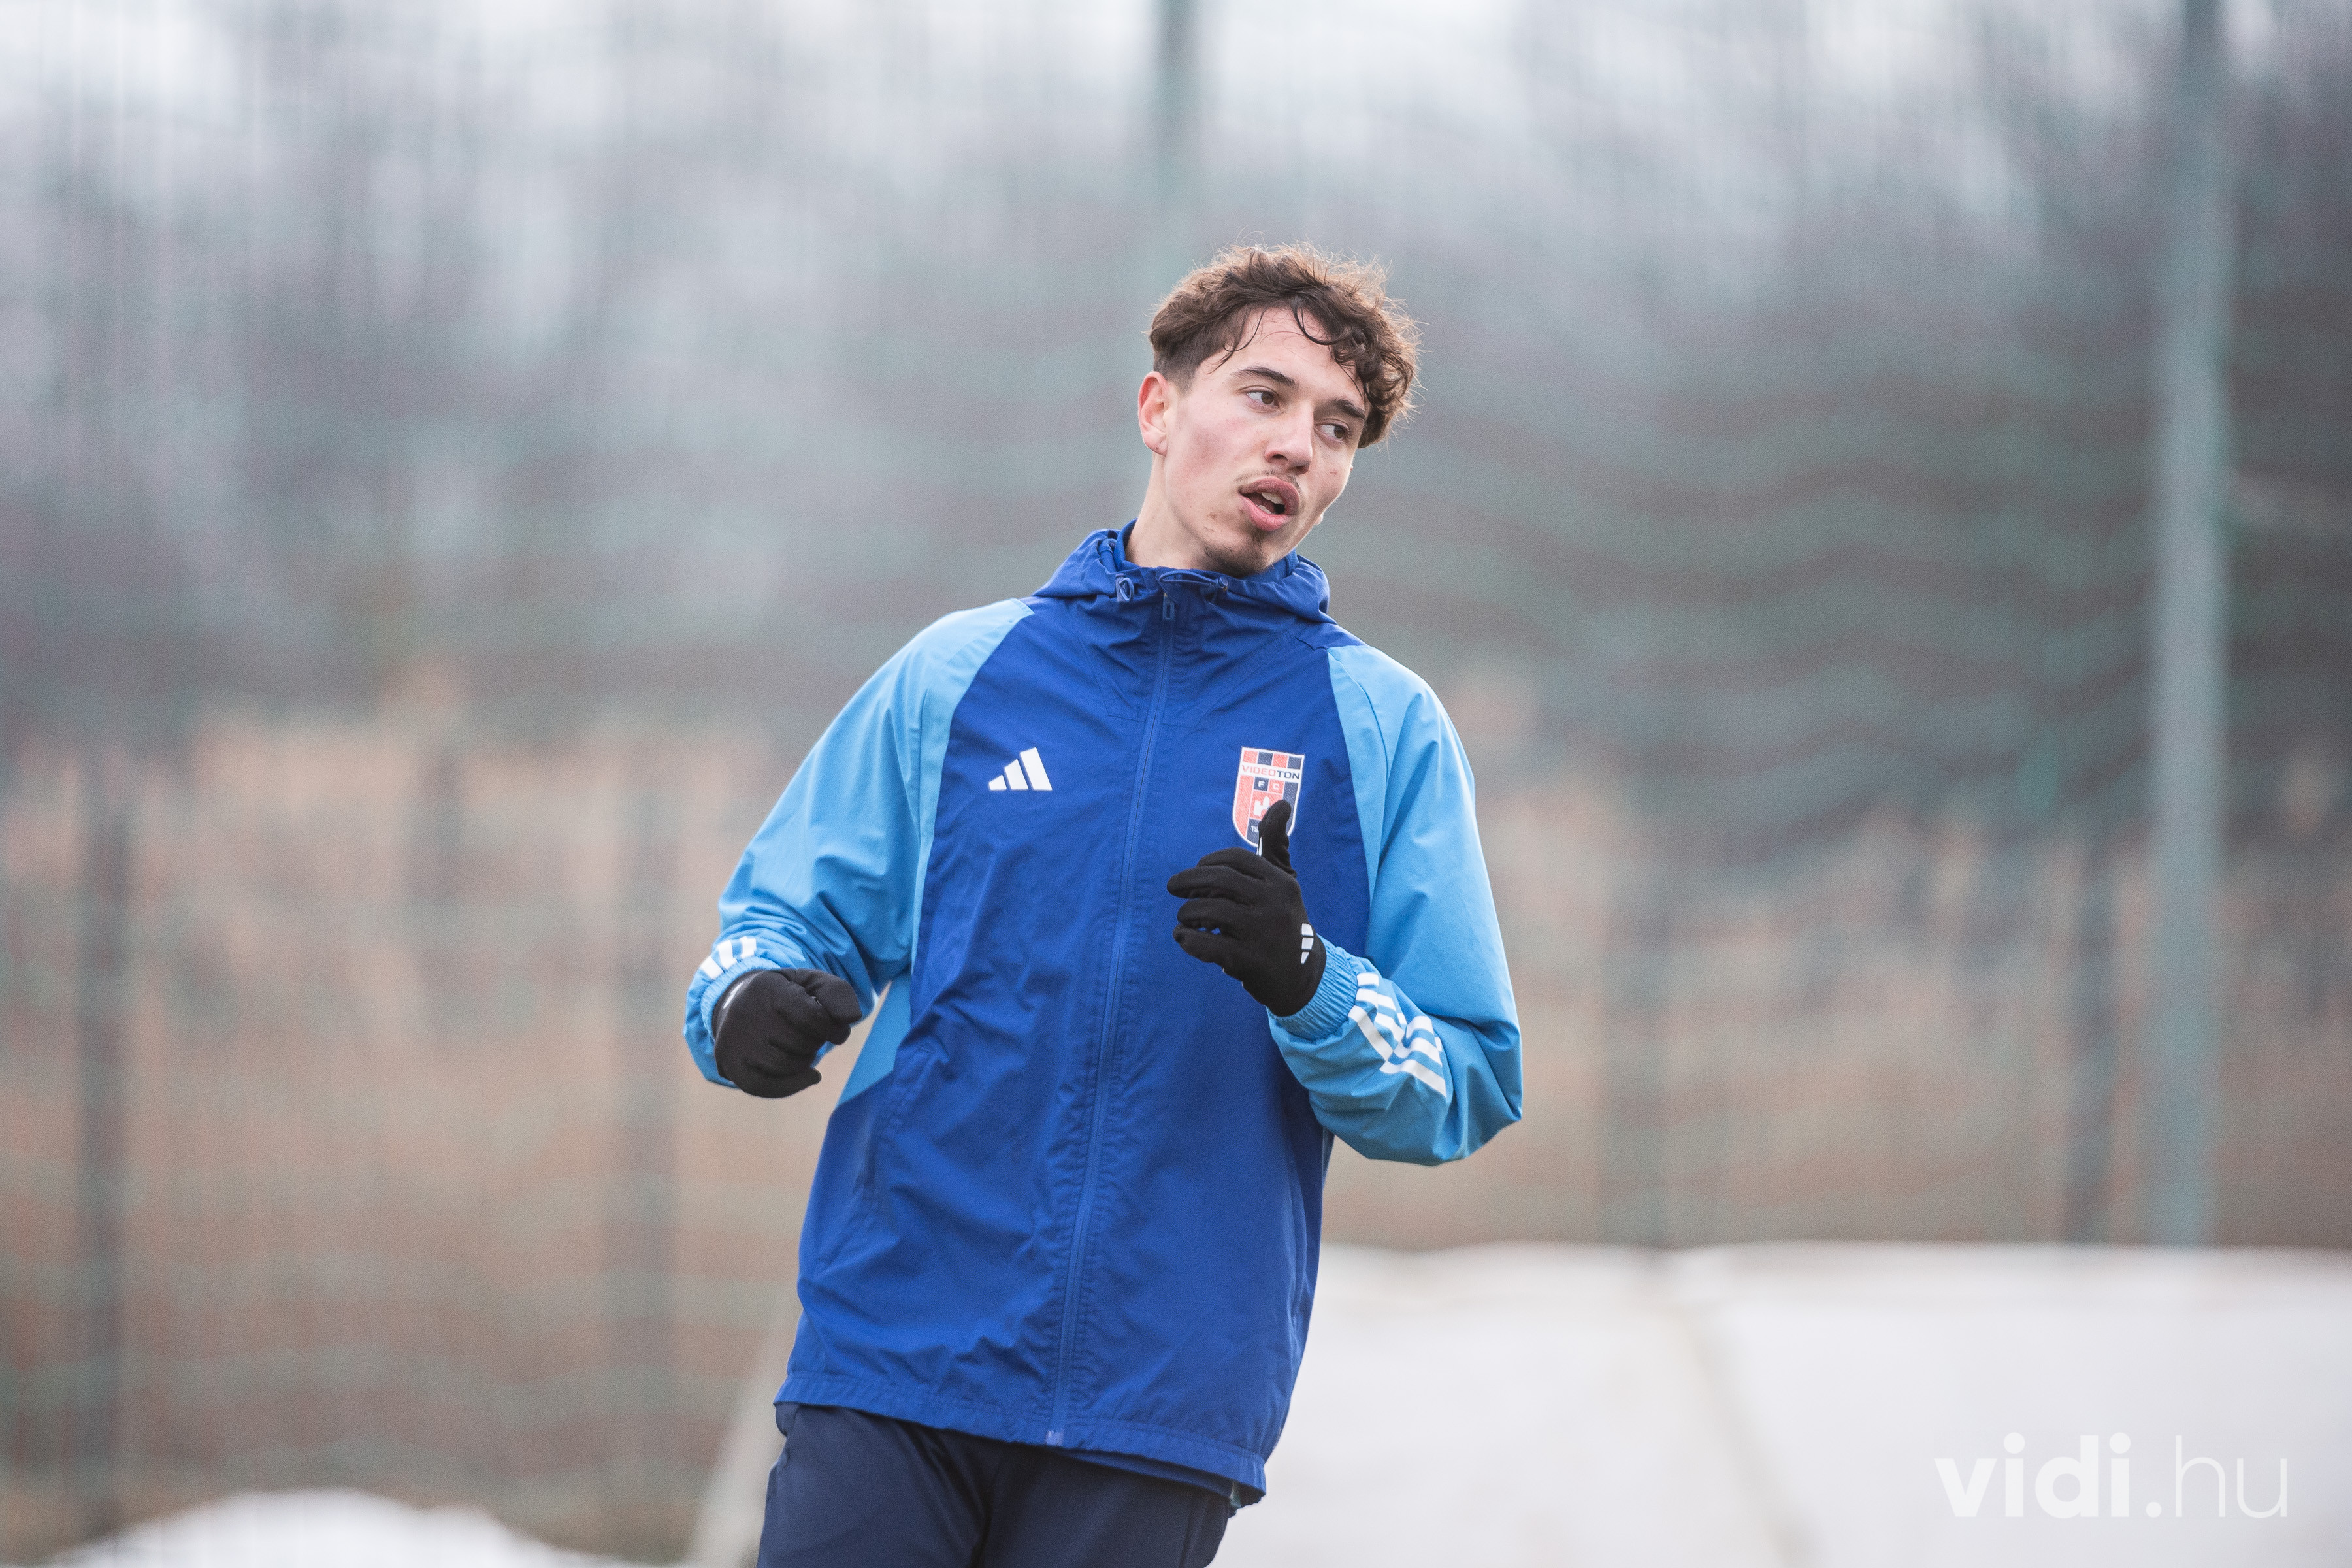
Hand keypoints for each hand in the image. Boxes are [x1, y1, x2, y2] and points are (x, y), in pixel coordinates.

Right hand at [714, 967, 863, 1097]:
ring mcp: (734, 1042)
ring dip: (804, 1061)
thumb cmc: (785, 995)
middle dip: (816, 1042)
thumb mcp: (811, 983)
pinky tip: (808, 1075)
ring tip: (801, 1048)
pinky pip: (765, 1087)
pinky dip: (793, 1085)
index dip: (833, 1028)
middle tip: (812, 1035)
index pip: (811, 1016)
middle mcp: (745, 1014)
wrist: (739, 1004)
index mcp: (769, 989)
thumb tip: (851, 1017)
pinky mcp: (730, 1065)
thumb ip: (837, 993)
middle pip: (800, 1043)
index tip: (838, 1030)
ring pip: (785, 1065)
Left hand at [1166, 798, 1326, 1016]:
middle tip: (1173, 889)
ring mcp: (1262, 934)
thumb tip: (1281, 802)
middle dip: (1187, 882)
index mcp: (1281, 883)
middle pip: (1218, 880)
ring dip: (1186, 914)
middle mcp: (1274, 904)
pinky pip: (1204, 944)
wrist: (1302, 978)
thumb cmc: (1285, 921)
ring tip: (1184, 920)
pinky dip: (1186, 939)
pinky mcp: (1248, 961)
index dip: (1207, 863)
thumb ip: (1276, 845)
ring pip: (1208, 911)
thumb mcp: (1285, 882)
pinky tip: (1183, 938)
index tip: (1195, 874)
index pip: (1234, 859)